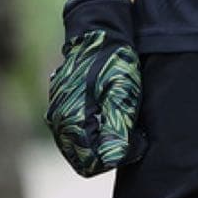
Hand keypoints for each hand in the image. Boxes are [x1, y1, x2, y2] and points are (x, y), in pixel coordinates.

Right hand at [44, 28, 147, 177]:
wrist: (99, 33)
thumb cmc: (113, 62)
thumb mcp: (123, 95)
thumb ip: (117, 130)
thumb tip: (115, 158)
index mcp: (72, 122)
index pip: (93, 163)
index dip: (119, 157)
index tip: (138, 139)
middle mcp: (59, 123)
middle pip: (86, 158)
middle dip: (112, 151)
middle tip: (136, 133)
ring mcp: (58, 114)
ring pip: (82, 146)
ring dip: (104, 141)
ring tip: (127, 122)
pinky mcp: (62, 106)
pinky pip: (78, 132)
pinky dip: (96, 130)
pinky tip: (114, 114)